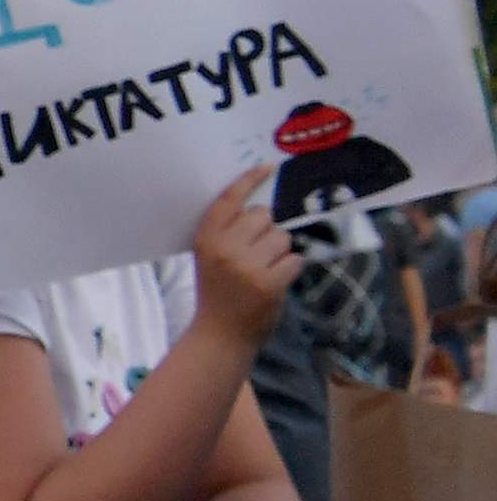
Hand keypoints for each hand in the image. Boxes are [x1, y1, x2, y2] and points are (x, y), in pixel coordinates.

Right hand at [190, 163, 296, 344]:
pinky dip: (290, 269)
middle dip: (267, 231)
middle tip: (256, 253)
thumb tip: (261, 210)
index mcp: (206, 240)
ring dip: (280, 252)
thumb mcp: (210, 258)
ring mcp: (247, 266)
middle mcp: (225, 249)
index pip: (228, 201)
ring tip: (265, 270)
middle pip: (263, 216)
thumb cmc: (218, 292)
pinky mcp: (269, 283)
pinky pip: (295, 260)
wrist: (220, 334)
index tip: (267, 166)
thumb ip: (228, 234)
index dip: (248, 181)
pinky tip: (275, 281)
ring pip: (283, 237)